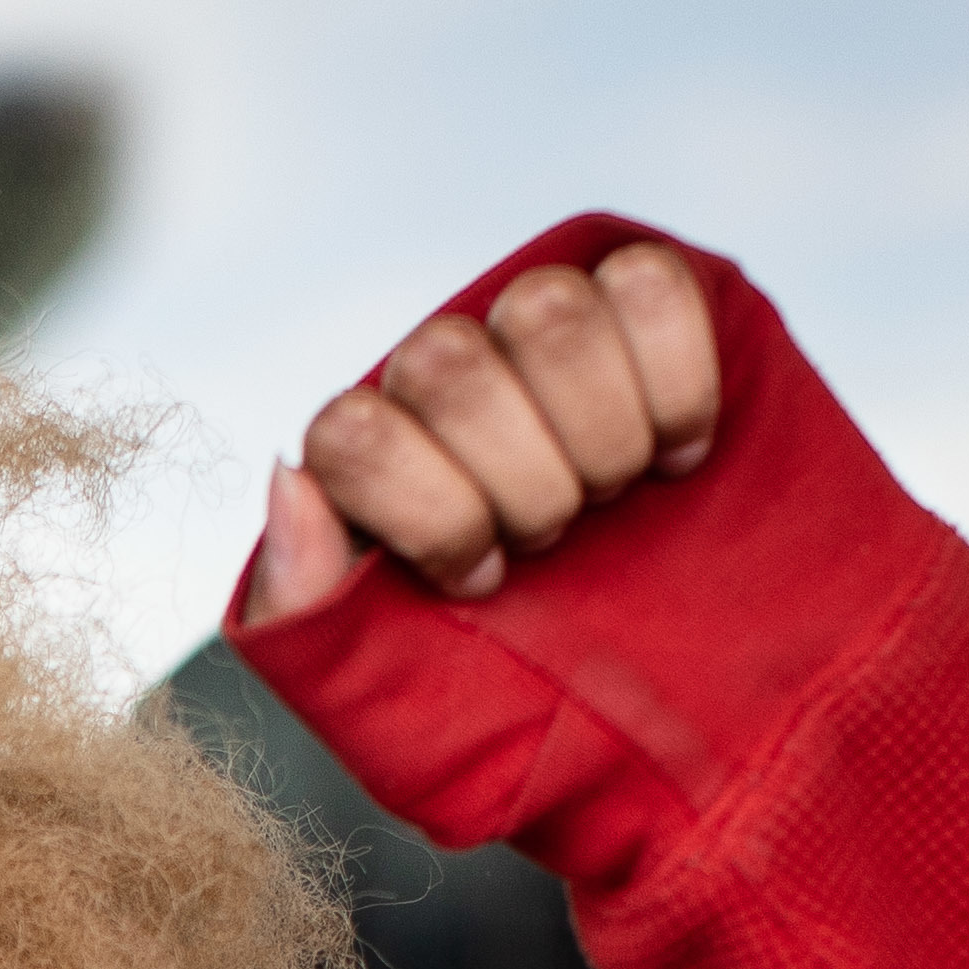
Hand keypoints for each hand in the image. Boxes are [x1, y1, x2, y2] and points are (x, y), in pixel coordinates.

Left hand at [244, 242, 721, 624]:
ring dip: (598, 434)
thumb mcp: (372, 669)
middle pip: (449, 363)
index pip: (354, 431)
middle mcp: (441, 367)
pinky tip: (674, 451)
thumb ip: (303, 590)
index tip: (477, 576)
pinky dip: (675, 383)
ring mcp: (536, 326)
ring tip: (609, 493)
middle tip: (549, 536)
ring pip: (550, 313)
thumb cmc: (482, 664)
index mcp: (367, 447)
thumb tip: (292, 481)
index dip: (429, 515)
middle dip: (519, 484)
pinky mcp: (634, 300)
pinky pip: (651, 287)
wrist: (611, 681)